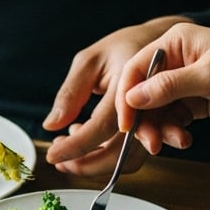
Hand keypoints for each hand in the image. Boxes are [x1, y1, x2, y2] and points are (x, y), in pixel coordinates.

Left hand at [44, 16, 192, 177]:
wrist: (158, 43)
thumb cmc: (121, 48)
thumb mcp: (89, 61)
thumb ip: (70, 93)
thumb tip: (52, 126)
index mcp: (131, 82)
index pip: (102, 126)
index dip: (76, 146)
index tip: (52, 155)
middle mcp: (149, 106)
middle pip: (120, 152)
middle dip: (87, 165)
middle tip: (60, 161)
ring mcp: (157, 121)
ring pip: (129, 161)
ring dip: (98, 166)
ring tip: (71, 150)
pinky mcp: (158, 130)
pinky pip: (135, 157)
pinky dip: (111, 160)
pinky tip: (91, 143)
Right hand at [115, 24, 209, 154]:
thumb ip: (169, 86)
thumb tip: (132, 97)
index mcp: (175, 42)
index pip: (136, 69)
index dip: (127, 97)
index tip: (127, 123)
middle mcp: (176, 60)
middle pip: (143, 93)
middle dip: (144, 119)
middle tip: (149, 142)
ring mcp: (186, 82)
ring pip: (158, 110)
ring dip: (160, 129)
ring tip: (173, 142)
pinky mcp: (197, 100)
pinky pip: (174, 118)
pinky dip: (174, 132)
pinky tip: (184, 140)